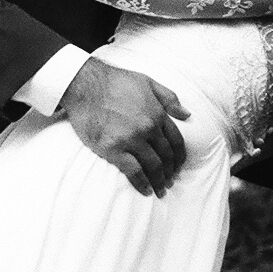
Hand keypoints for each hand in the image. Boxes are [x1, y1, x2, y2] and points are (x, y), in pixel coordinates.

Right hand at [58, 57, 190, 197]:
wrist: (85, 85)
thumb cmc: (115, 81)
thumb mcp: (147, 82)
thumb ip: (169, 98)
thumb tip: (187, 114)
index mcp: (157, 113)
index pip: (176, 141)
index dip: (179, 157)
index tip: (178, 166)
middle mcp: (147, 127)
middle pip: (166, 156)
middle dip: (170, 172)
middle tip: (170, 182)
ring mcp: (131, 139)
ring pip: (153, 166)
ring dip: (159, 181)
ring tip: (160, 190)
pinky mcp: (113, 149)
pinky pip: (133, 172)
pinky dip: (142, 183)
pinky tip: (146, 190)